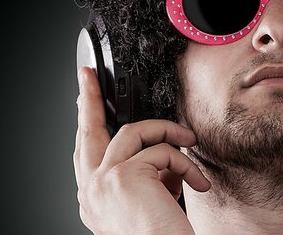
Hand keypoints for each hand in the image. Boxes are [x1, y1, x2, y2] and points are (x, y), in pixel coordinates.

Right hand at [73, 67, 210, 234]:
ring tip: (188, 138)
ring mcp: (102, 182)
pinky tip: (197, 182)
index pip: (85, 152)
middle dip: (88, 99)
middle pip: (87, 131)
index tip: (85, 101)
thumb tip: (160, 153)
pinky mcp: (124, 177)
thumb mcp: (147, 204)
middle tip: (87, 78)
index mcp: (93, 199)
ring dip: (166, 131)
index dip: (85, 123)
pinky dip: (185, 162)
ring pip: (132, 132)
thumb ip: (144, 176)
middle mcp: (90, 191)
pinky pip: (161, 151)